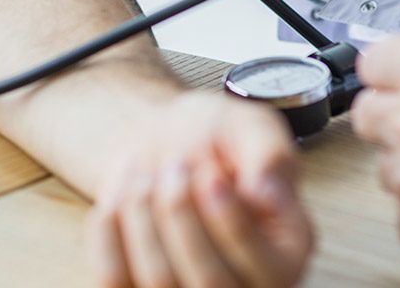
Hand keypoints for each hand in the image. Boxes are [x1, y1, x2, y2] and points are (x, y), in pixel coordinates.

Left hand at [84, 92, 313, 287]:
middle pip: (209, 282)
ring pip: (159, 281)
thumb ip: (269, 154)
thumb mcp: (253, 128)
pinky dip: (109, 233)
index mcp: (289, 254)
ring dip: (144, 215)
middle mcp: (246, 286)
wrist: (169, 145)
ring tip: (149, 174)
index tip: (212, 174)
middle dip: (182, 213)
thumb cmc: (219, 136)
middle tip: (174, 164)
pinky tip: (122, 196)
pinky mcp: (139, 287)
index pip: (270, 268)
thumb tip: (266, 194)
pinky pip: (113, 280)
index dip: (232, 221)